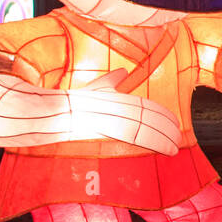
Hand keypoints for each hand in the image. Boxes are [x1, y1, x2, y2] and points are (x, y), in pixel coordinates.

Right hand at [66, 71, 182, 154]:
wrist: (43, 111)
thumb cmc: (70, 102)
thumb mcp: (94, 89)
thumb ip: (111, 82)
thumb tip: (123, 72)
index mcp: (114, 97)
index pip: (144, 105)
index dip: (162, 114)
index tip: (175, 122)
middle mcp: (112, 104)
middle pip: (146, 116)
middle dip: (165, 128)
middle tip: (179, 138)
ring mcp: (105, 116)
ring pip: (140, 127)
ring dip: (161, 138)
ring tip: (174, 148)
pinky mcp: (98, 129)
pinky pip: (129, 135)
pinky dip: (148, 142)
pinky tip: (161, 150)